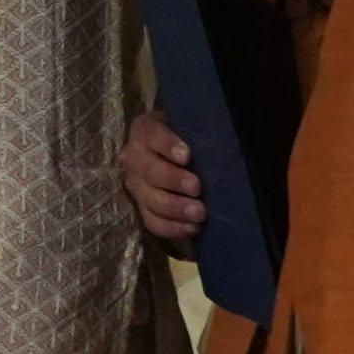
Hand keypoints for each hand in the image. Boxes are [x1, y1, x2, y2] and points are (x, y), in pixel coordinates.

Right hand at [119, 109, 204, 243]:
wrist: (173, 154)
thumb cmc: (188, 136)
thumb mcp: (189, 126)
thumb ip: (198, 130)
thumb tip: (220, 142)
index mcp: (144, 131)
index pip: (152, 135)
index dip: (168, 145)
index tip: (187, 155)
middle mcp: (133, 158)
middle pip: (150, 170)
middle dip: (173, 180)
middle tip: (197, 187)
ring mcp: (136, 186)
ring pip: (151, 199)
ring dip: (175, 208)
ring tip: (200, 213)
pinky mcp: (142, 208)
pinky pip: (153, 222)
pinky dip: (173, 227)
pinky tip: (193, 228)